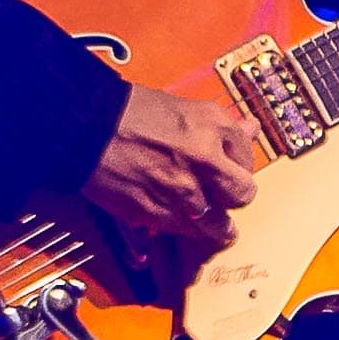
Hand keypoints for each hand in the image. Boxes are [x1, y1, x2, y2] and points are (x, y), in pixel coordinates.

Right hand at [83, 84, 264, 254]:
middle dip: (234, 198)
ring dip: (213, 224)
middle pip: (241, 196)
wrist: (88, 126)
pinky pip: (180, 231)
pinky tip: (176, 223)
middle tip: (228, 199)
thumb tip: (250, 128)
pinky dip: (180, 229)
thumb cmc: (132, 112)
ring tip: (213, 225)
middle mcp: (201, 161)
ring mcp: (178, 190)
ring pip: (213, 224)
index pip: (248, 161)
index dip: (241, 166)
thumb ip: (223, 126)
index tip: (233, 168)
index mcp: (213, 131)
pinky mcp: (152, 212)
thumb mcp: (189, 108)